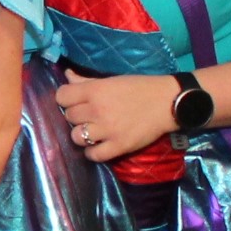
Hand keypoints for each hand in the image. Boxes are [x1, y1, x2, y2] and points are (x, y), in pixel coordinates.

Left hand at [56, 67, 181, 162]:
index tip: (74, 101)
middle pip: (69, 117)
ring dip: (82, 135)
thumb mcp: (112, 80)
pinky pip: (93, 155)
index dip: (66, 99)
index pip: (61, 96)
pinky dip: (93, 152)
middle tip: (89, 115)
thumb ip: (86, 80)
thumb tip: (66, 75)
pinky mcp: (118, 146)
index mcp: (95, 90)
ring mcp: (107, 130)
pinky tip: (98, 146)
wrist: (168, 103)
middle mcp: (97, 110)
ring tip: (93, 131)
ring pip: (76, 137)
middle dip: (76, 116)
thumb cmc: (140, 88)